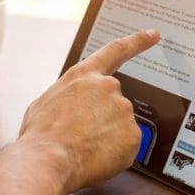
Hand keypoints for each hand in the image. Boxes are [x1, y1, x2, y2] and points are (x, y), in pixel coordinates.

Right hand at [17, 30, 159, 193]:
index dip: (137, 42)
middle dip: (102, 118)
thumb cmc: (41, 133)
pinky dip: (114, 153)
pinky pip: (126, 145)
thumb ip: (69, 96)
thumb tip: (73, 107)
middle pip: (113, 102)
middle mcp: (107, 87)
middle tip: (82, 135)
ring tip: (83, 147)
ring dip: (106, 136)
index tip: (153, 35)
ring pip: (120, 125)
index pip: (116, 51)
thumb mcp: (46, 102)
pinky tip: (95, 156)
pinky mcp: (133, 135)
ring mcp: (123, 110)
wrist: (48, 159)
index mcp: (84, 75)